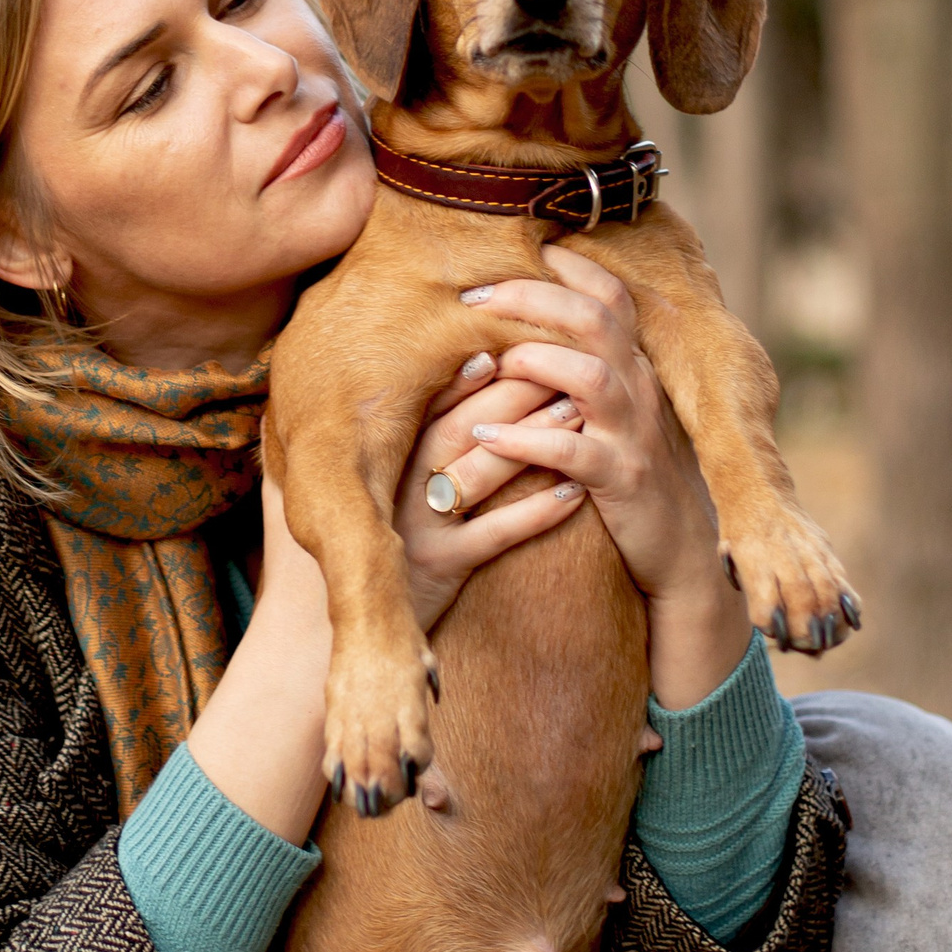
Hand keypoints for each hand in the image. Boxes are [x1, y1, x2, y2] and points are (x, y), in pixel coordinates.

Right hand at [393, 358, 590, 631]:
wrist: (373, 617)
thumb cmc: (396, 541)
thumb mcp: (394, 485)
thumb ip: (417, 439)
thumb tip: (462, 373)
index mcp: (388, 457)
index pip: (434, 401)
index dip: (475, 369)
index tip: (516, 334)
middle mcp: (399, 484)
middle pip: (460, 428)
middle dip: (515, 394)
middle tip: (566, 366)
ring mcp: (420, 526)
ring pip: (477, 474)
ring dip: (531, 442)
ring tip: (578, 416)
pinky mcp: (441, 568)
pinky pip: (493, 536)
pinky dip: (536, 513)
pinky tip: (575, 494)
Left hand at [455, 245, 750, 707]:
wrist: (684, 554)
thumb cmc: (635, 478)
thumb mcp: (619, 416)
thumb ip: (590, 373)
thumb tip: (538, 332)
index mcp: (636, 370)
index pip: (611, 296)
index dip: (572, 266)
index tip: (527, 245)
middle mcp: (640, 392)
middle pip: (595, 319)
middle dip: (533, 297)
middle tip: (474, 295)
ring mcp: (634, 437)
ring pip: (592, 377)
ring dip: (536, 361)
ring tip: (493, 362)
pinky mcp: (622, 484)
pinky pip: (573, 454)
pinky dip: (527, 440)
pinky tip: (488, 436)